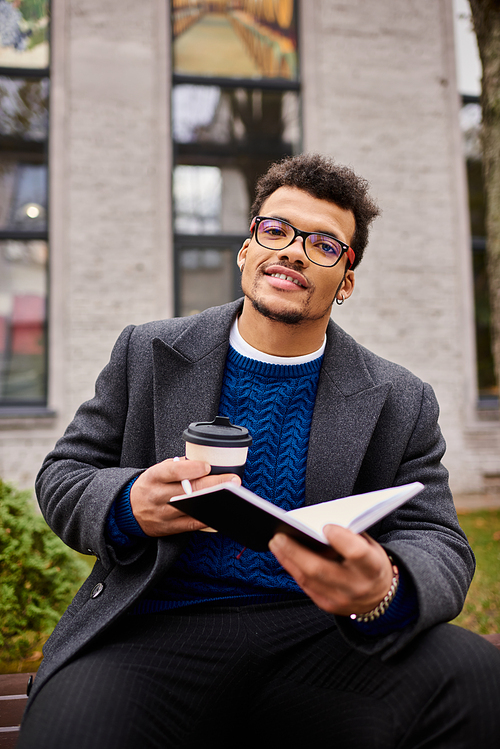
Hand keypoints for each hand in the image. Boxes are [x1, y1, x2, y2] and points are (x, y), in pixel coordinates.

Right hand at [130, 457, 240, 536]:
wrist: (128, 509)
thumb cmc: (150, 485)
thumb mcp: (158, 471)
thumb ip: (179, 466)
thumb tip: (206, 463)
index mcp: (154, 477)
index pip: (172, 471)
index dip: (190, 468)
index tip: (207, 466)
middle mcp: (156, 495)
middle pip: (186, 491)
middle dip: (212, 485)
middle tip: (233, 480)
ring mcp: (161, 514)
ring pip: (190, 508)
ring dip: (212, 503)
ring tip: (231, 497)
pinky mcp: (167, 528)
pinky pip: (190, 525)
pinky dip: (206, 519)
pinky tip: (220, 513)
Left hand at [269, 525, 393, 616]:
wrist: (380, 596)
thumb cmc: (371, 563)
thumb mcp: (370, 546)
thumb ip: (350, 536)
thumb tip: (319, 525)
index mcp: (372, 567)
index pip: (356, 553)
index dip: (341, 539)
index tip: (326, 526)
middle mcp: (356, 586)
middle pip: (320, 569)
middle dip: (296, 551)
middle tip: (279, 536)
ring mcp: (341, 599)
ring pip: (308, 579)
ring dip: (288, 559)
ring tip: (276, 543)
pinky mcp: (327, 605)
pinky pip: (306, 586)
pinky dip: (293, 569)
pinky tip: (285, 556)